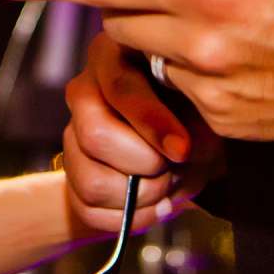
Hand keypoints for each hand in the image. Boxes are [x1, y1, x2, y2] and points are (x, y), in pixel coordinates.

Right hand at [59, 33, 223, 233]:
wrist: (186, 147)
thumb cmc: (195, 113)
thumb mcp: (203, 104)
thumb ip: (193, 116)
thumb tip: (180, 148)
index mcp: (113, 56)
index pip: (121, 88)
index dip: (151, 124)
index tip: (182, 150)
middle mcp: (84, 91)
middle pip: (95, 135)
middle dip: (144, 164)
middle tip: (174, 167)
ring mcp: (71, 135)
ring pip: (91, 182)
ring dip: (141, 195)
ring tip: (168, 184)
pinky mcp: (71, 176)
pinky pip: (88, 209)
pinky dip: (131, 216)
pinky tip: (156, 203)